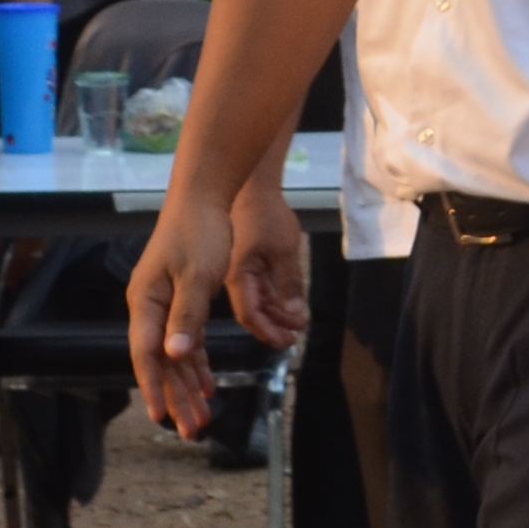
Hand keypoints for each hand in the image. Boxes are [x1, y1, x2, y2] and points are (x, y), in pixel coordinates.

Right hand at [128, 181, 239, 435]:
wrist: (204, 198)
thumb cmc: (199, 233)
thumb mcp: (196, 276)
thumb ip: (185, 317)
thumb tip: (174, 355)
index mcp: (146, 303)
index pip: (146, 354)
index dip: (155, 387)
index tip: (162, 417)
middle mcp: (150, 308)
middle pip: (161, 363)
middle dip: (176, 397)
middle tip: (190, 431)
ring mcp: (164, 306)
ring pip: (175, 356)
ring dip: (189, 386)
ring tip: (202, 418)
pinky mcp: (181, 301)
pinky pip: (187, 341)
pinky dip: (198, 364)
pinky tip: (208, 385)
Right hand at [223, 183, 313, 352]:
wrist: (252, 186)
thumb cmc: (264, 214)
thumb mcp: (283, 248)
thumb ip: (289, 282)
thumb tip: (296, 313)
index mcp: (236, 276)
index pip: (249, 313)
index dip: (267, 330)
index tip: (286, 341)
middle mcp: (232, 277)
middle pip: (251, 311)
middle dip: (273, 326)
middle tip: (294, 339)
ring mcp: (237, 269)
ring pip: (256, 299)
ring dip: (276, 313)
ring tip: (297, 325)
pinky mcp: (244, 261)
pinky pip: (258, 287)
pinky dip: (273, 297)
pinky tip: (287, 306)